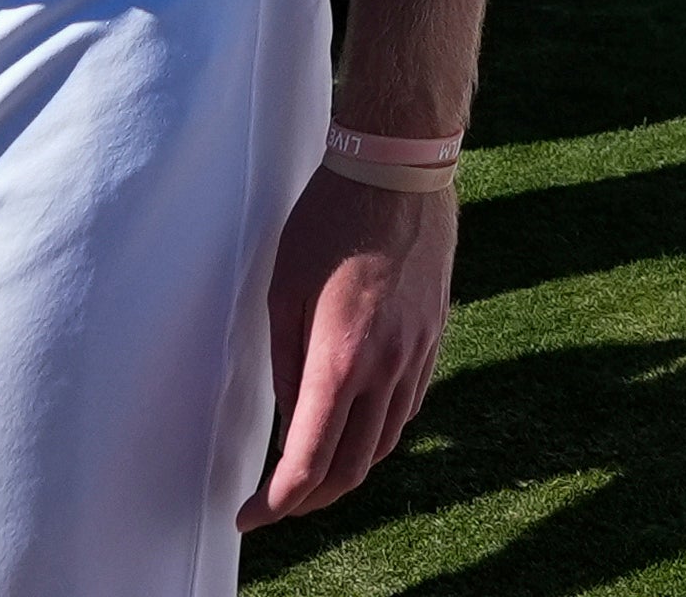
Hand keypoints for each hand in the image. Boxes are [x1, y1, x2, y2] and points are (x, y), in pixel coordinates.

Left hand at [244, 165, 456, 527]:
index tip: (250, 514)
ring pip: (385, 443)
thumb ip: (288, 366)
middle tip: (276, 505)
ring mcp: (418, 353)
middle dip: (310, 500)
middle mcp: (388, 366)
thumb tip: (292, 419)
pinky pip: (407, 408)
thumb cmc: (329, 222)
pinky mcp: (435, 338)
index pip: (309, 460)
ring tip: (313, 474)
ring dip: (347, 471)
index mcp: (343, 358)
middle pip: (353, 467)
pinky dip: (377, 434)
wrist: (398, 171)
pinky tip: (356, 427)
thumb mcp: (283, 293)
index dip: (276, 501)